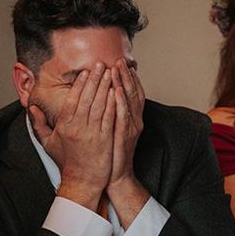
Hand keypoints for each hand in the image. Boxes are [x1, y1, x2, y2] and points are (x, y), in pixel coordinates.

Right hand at [29, 63, 114, 208]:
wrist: (82, 181)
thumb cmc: (67, 163)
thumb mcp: (48, 143)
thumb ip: (39, 124)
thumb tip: (31, 108)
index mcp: (65, 126)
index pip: (72, 100)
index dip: (80, 84)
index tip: (85, 72)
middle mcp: (78, 127)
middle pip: (87, 98)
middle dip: (95, 79)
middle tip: (100, 64)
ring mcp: (92, 133)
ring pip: (99, 105)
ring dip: (105, 87)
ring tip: (110, 73)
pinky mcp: (105, 139)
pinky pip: (110, 117)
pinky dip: (114, 103)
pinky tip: (117, 92)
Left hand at [108, 59, 144, 188]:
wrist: (115, 175)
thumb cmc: (110, 154)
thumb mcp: (111, 131)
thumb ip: (108, 114)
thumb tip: (100, 99)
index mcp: (130, 118)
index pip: (130, 93)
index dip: (127, 78)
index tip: (120, 63)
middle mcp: (134, 121)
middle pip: (132, 93)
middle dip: (125, 75)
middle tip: (119, 60)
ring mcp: (130, 128)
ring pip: (128, 101)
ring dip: (123, 83)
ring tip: (117, 68)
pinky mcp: (124, 136)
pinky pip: (122, 117)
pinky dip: (120, 103)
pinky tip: (116, 91)